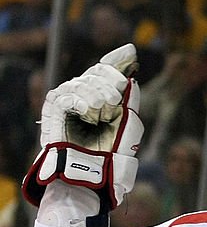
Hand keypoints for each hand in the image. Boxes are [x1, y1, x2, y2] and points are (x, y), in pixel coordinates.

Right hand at [23, 44, 143, 216]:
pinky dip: (80, 100)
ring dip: (96, 95)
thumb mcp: (127, 122)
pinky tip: (89, 111)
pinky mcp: (55, 108)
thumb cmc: (111, 154)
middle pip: (97, 73)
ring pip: (82, 82)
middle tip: (115, 101)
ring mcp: (69, 100)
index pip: (107, 70)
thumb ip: (129, 97)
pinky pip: (67, 95)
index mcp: (103, 97)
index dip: (117, 61)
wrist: (93, 173)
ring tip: (101, 114)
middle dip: (109, 81)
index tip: (131, 52)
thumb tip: (131, 69)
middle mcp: (86, 96)